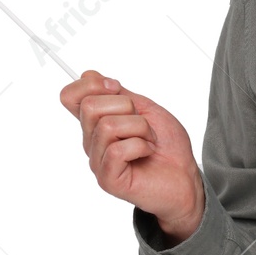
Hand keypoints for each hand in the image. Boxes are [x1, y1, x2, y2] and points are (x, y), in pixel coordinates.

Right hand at [59, 69, 204, 241]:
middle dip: (127, 107)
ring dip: (140, 128)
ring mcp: (97, 161)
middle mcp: (92, 142)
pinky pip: (118, 149)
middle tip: (143, 125)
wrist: (186, 176)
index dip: (90, 85)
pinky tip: (147, 154)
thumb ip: (118, 94)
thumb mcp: (145, 109)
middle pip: (89, 105)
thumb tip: (89, 75)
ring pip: (108, 126)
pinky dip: (142, 146)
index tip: (116, 89)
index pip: (69, 96)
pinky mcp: (108, 179)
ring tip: (149, 141)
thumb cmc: (167, 145)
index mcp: (97, 123)